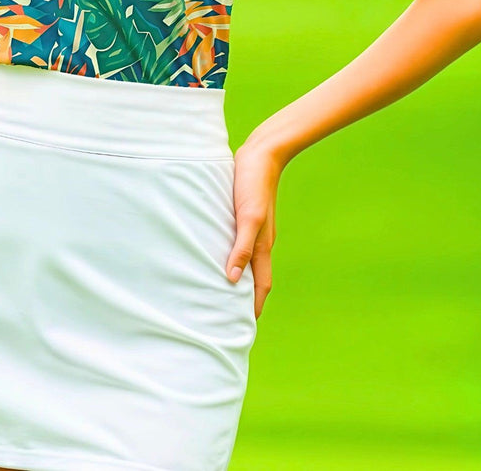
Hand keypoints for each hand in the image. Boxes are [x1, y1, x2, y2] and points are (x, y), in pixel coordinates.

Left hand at [225, 140, 282, 318]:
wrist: (261, 153)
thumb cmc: (253, 183)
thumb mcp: (248, 217)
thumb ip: (242, 247)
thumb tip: (233, 280)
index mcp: (263, 245)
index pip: (260, 285)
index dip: (253, 307)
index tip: (244, 327)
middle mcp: (260, 240)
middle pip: (255, 277)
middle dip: (246, 298)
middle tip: (230, 317)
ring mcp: (253, 228)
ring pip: (247, 260)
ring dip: (238, 278)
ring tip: (222, 292)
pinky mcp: (244, 215)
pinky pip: (239, 243)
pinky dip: (232, 256)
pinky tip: (218, 254)